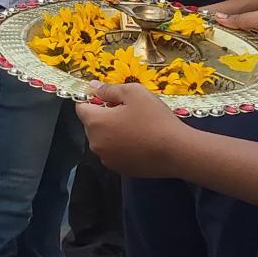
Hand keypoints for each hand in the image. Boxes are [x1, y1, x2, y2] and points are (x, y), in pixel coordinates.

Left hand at [75, 83, 190, 177]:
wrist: (177, 151)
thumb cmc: (155, 118)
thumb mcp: (134, 93)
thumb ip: (110, 89)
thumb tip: (93, 86)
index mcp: (95, 123)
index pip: (81, 107)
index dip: (94, 100)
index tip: (112, 99)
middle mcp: (95, 143)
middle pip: (92, 125)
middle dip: (104, 116)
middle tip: (129, 112)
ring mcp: (106, 159)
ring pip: (103, 140)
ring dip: (112, 132)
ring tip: (136, 128)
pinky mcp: (119, 170)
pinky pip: (113, 153)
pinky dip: (121, 147)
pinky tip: (140, 143)